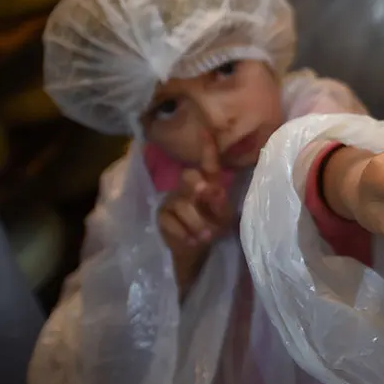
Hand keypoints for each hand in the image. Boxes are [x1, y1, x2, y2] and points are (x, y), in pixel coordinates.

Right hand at [157, 135, 234, 294]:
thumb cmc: (212, 230)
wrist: (195, 253)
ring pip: (182, 204)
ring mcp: (172, 200)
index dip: (207, 147)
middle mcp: (188, 187)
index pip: (208, 163)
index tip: (206, 129)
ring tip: (207, 236)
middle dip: (198, 186)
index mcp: (207, 184)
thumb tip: (212, 190)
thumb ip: (219, 204)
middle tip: (206, 194)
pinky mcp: (161, 216)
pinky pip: (171, 221)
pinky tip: (192, 241)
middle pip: (189, 176)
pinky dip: (185, 234)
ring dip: (198, 222)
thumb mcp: (223, 219)